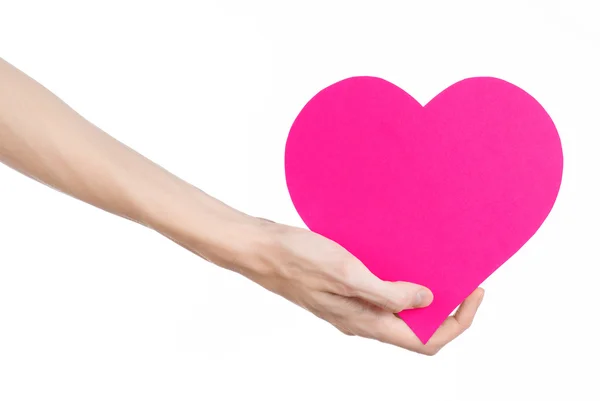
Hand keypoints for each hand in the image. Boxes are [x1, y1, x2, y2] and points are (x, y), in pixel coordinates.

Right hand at [238, 220, 484, 355]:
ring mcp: (352, 307)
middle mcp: (362, 320)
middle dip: (447, 308)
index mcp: (366, 322)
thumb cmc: (297, 259)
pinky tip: (402, 259)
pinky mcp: (344, 291)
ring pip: (400, 313)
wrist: (260, 249)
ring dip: (424, 295)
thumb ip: (388, 293)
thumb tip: (426, 301)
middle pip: (417, 329)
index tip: (475, 292)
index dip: (458, 322)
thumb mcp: (346, 273)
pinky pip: (383, 295)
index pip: (426, 342)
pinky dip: (401, 283)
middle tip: (462, 278)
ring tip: (438, 267)